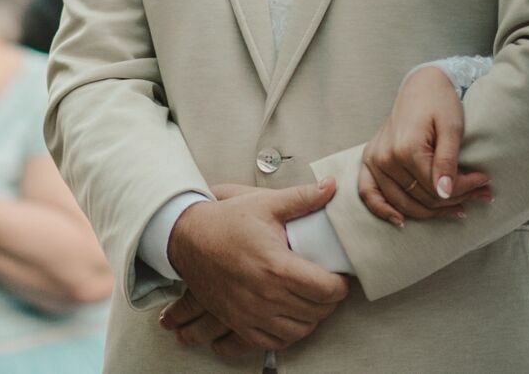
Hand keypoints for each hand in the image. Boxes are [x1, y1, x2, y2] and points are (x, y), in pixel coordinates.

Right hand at [165, 180, 349, 353]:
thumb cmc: (227, 221)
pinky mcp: (239, 323)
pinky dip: (288, 333)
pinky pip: (274, 342)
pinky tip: (290, 316)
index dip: (341, 284)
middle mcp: (265, 296)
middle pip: (317, 312)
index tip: (340, 276)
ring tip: (311, 300)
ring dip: (311, 318)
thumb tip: (332, 186)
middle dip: (329, 300)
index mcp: (276, 266)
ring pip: (299, 331)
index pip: (326, 289)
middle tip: (328, 285)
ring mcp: (251, 314)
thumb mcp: (265, 204)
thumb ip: (302, 198)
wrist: (188, 239)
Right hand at [358, 66, 490, 225]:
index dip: (465, 189)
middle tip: (481, 195)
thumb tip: (445, 194)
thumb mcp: (452, 128)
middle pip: (422, 197)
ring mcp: (374, 161)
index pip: (437, 186)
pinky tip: (400, 221)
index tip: (485, 184)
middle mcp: (385, 158)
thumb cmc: (439, 103)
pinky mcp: (370, 161)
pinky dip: (382, 210)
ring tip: (459, 209)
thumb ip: (447, 162)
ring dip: (432, 211)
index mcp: (406, 149)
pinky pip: (368, 194)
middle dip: (455, 200)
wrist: (420, 86)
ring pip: (403, 202)